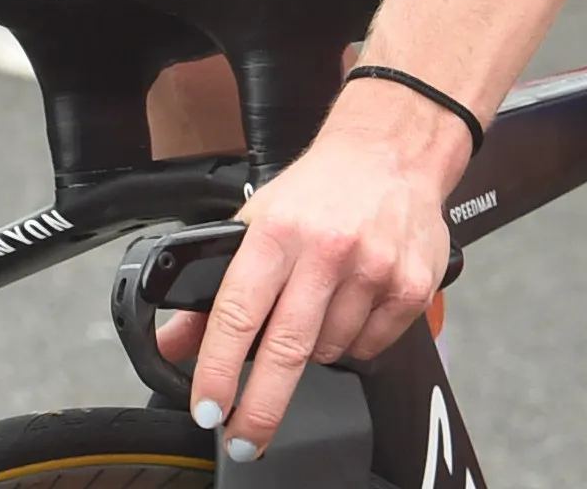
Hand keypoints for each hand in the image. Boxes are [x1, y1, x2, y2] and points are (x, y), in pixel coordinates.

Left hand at [185, 84, 473, 458]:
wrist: (393, 149)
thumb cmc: (321, 186)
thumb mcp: (257, 219)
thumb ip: (215, 282)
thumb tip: (176, 342)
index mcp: (277, 232)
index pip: (237, 312)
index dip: (218, 369)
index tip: (208, 407)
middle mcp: (326, 251)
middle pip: (286, 350)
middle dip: (261, 407)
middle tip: (243, 438)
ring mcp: (372, 270)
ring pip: (330, 352)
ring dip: (313, 351)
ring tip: (318, 307)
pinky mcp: (410, 287)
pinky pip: (370, 346)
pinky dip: (354, 341)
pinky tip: (352, 305)